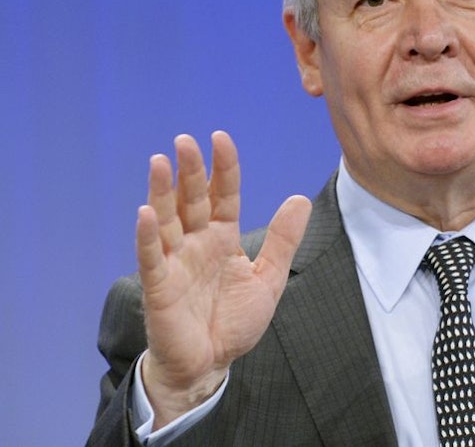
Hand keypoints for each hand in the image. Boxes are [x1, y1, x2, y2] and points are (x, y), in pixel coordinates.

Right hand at [135, 131, 310, 426]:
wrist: (211, 365)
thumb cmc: (234, 322)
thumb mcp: (268, 278)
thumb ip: (282, 240)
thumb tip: (300, 198)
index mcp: (223, 238)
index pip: (223, 195)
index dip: (223, 168)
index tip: (220, 138)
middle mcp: (197, 243)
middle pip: (192, 200)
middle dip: (190, 171)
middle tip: (185, 141)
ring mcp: (176, 262)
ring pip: (167, 220)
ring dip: (161, 192)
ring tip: (159, 162)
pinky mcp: (159, 286)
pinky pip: (152, 257)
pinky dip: (148, 236)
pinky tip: (145, 213)